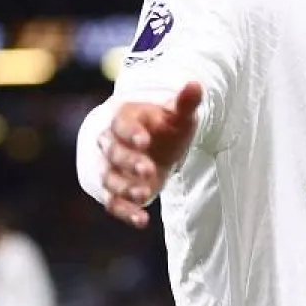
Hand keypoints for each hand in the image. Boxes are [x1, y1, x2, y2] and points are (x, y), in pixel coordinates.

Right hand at [98, 81, 202, 227]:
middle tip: (148, 170)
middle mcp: (112, 143)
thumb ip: (185, 103)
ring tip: (145, 194)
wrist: (154, 146)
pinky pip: (112, 203)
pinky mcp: (114, 191)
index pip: (121, 125)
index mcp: (125, 119)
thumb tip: (195, 84)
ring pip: (109, 178)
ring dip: (124, 188)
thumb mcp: (178, 115)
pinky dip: (125, 212)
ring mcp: (111, 168)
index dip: (131, 133)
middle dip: (129, 162)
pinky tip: (142, 221)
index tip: (145, 141)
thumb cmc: (164, 126)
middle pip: (112, 152)